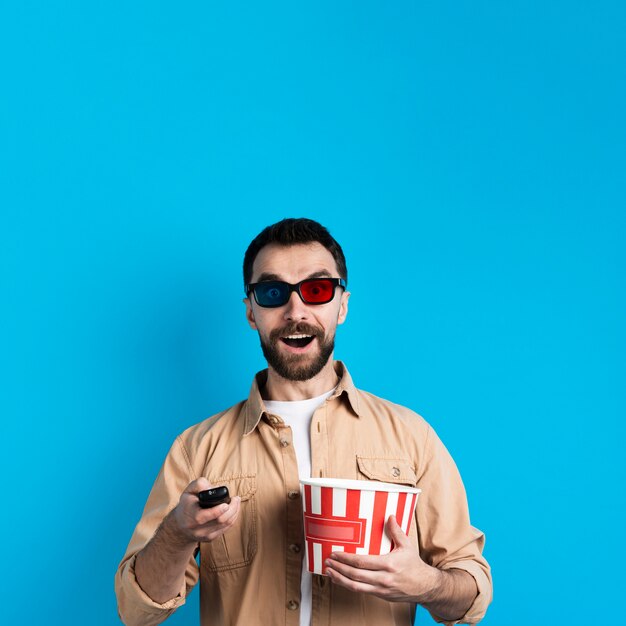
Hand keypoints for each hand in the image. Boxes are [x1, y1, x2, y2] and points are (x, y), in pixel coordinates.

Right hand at [168, 477, 240, 545]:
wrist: (180, 526)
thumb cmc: (186, 505)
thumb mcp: (188, 491)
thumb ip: (199, 484)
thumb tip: (213, 488)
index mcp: (190, 516)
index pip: (204, 516)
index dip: (217, 510)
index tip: (226, 503)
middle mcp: (197, 529)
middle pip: (220, 520)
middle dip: (232, 508)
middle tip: (236, 498)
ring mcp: (205, 536)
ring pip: (226, 525)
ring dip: (235, 512)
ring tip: (236, 502)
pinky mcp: (211, 538)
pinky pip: (226, 528)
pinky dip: (233, 518)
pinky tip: (234, 510)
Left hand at [324, 515, 441, 603]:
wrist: (425, 587)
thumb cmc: (415, 566)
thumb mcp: (407, 545)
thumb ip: (396, 530)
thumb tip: (389, 516)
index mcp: (389, 564)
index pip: (362, 562)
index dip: (346, 558)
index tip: (335, 554)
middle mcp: (383, 579)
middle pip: (355, 575)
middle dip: (339, 568)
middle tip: (328, 562)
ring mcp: (381, 589)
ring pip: (355, 587)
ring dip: (340, 579)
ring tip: (329, 572)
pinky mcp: (380, 595)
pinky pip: (361, 591)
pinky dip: (349, 586)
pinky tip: (341, 580)